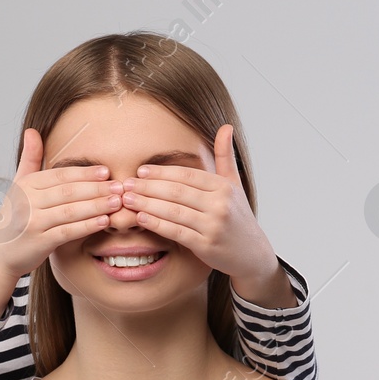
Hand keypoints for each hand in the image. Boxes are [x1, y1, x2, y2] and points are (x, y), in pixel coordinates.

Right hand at [0, 129, 121, 281]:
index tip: (106, 171)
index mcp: (26, 185)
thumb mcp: (18, 186)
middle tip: (119, 186)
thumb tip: (32, 130)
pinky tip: (104, 222)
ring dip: (96, 206)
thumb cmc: (14, 218)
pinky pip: (68, 232)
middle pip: (68, 192)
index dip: (84, 173)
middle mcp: (27, 202)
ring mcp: (32, 223)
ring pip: (70, 211)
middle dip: (96, 189)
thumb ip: (29, 159)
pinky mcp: (39, 242)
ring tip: (117, 202)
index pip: (60, 175)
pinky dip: (87, 226)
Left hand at [119, 125, 281, 293]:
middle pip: (176, 192)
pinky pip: (176, 232)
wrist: (252, 253)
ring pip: (173, 211)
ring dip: (146, 204)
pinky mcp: (206, 246)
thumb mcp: (234, 185)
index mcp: (223, 187)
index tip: (141, 170)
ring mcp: (213, 226)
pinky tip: (140, 218)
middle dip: (148, 187)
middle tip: (126, 184)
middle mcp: (220, 205)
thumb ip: (225, 156)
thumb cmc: (238, 217)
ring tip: (127, 199)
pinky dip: (156, 224)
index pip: (187, 175)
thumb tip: (226, 126)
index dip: (161, 172)